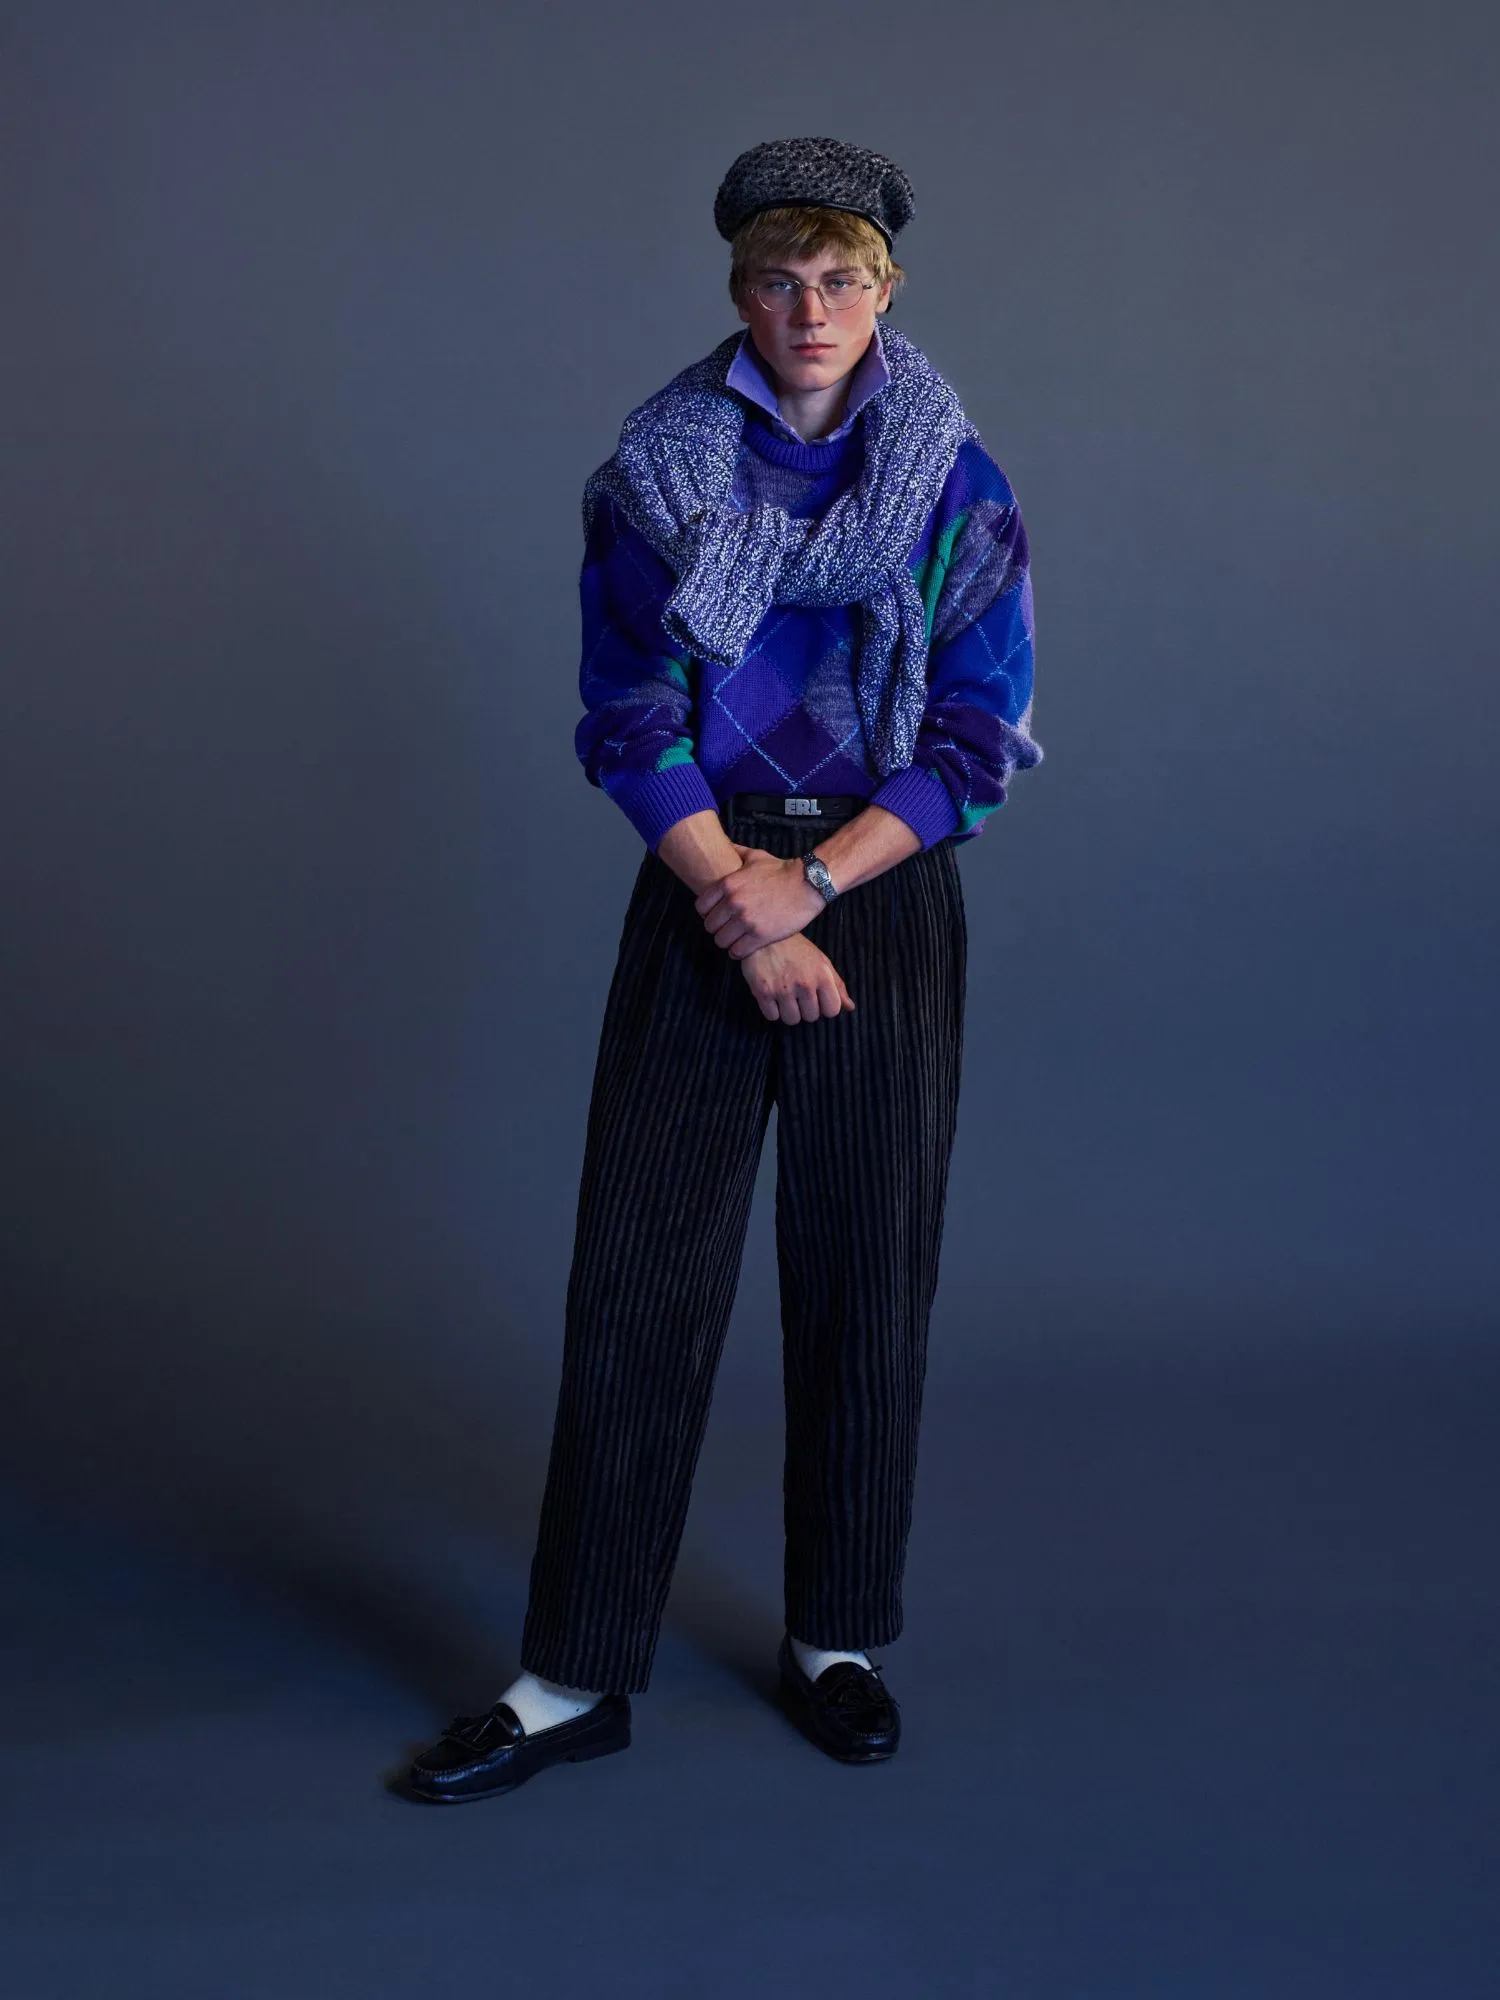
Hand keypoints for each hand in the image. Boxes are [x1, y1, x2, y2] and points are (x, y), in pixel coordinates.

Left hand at [695, 844, 826, 957]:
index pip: (701, 906)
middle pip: (709, 926)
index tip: (716, 914)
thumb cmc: (782, 870)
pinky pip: (737, 951)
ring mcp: (746, 921)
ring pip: (721, 941)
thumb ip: (736, 851)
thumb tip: (725, 844)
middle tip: (727, 928)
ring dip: (727, 941)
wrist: (808, 884)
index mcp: (728, 884)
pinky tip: (745, 947)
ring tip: (736, 939)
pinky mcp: (760, 936)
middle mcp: (733, 903)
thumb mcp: (756, 856)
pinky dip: (738, 951)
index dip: (707, 912)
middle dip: (717, 928)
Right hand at [738, 934, 854, 1024]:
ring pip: (791, 1020)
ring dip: (788, 1011)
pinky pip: (772, 1016)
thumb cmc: (796, 949)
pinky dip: (772, 1010)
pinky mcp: (763, 992)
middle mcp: (804, 984)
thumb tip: (850, 1007)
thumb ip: (837, 985)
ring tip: (785, 995)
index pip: (832, 1010)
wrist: (764, 934)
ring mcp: (783, 989)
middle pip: (811, 1017)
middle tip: (798, 994)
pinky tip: (772, 995)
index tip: (817, 999)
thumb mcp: (821, 962)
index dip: (825, 1007)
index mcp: (822, 976)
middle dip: (805, 1009)